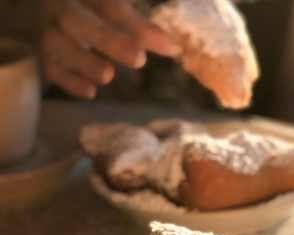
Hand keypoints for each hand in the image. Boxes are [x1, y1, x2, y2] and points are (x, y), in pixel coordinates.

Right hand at [41, 0, 179, 98]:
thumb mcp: (112, 9)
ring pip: (57, 43)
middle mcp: (60, 7)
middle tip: (138, 58)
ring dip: (83, 62)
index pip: (109, 5)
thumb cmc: (91, 10)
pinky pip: (51, 67)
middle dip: (107, 39)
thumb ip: (139, 27)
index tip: (170, 47)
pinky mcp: (45, 54)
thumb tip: (172, 48)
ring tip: (108, 75)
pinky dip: (68, 81)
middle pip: (76, 19)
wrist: (47, 9)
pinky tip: (89, 92)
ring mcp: (48, 31)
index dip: (138, 27)